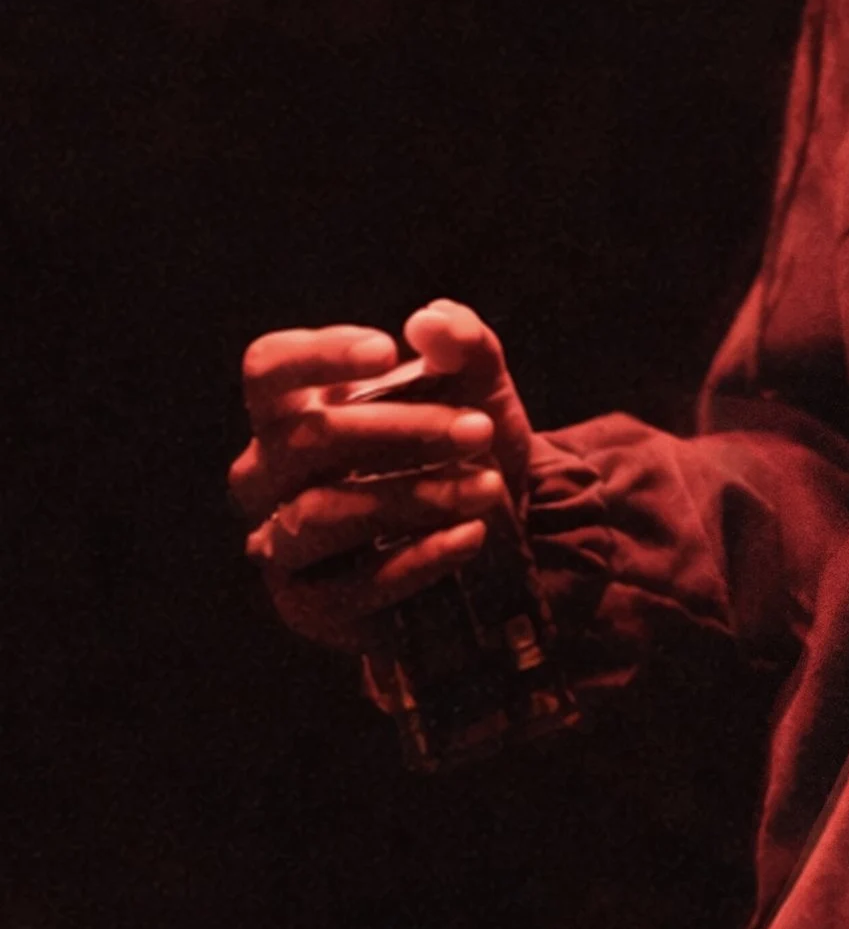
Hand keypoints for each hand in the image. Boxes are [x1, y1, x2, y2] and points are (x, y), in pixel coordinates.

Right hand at [229, 299, 536, 657]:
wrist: (502, 536)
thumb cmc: (465, 452)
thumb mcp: (481, 389)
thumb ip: (464, 344)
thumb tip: (431, 321)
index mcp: (294, 411)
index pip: (267, 370)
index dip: (316, 355)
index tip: (387, 351)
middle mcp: (269, 477)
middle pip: (302, 442)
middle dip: (399, 431)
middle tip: (478, 430)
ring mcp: (282, 544)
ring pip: (318, 515)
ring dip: (412, 498)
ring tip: (488, 488)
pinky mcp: (309, 606)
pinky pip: (347, 588)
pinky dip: (414, 560)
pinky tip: (470, 536)